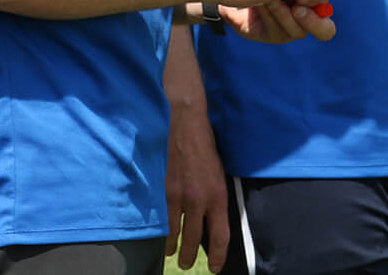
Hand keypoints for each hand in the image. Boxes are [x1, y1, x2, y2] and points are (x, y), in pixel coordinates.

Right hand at [164, 92, 226, 270]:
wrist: (188, 127)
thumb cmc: (209, 149)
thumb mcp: (220, 175)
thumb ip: (217, 198)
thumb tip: (213, 219)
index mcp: (218, 196)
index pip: (220, 235)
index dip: (218, 255)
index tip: (215, 268)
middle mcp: (200, 200)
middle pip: (195, 238)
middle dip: (191, 256)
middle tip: (188, 266)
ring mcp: (181, 196)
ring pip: (178, 231)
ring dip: (176, 247)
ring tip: (176, 258)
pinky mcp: (167, 190)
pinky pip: (167, 217)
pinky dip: (167, 230)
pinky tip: (167, 238)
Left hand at [225, 0, 335, 43]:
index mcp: (312, 0)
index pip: (326, 5)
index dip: (318, 1)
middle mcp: (306, 19)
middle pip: (325, 30)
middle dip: (312, 21)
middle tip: (296, 9)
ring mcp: (289, 30)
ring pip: (296, 29)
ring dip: (282, 12)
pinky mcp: (271, 35)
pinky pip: (276, 30)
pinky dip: (268, 15)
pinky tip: (258, 3)